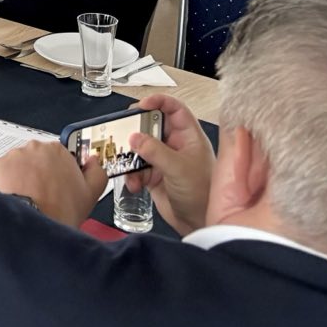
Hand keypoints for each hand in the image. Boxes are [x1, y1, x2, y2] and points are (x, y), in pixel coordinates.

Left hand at [0, 140, 104, 226]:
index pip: (57, 155)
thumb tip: (94, 162)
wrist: (34, 224)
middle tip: (43, 194)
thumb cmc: (60, 210)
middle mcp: (33, 148)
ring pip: (17, 167)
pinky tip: (15, 199)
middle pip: (36, 159)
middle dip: (38, 174)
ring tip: (29, 199)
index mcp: (57, 150)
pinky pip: (0, 175)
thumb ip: (97, 172)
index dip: (58, 171)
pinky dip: (5, 186)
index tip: (56, 183)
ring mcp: (12, 157)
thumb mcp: (91, 193)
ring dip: (20, 179)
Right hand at [126, 94, 213, 235]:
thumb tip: (133, 137)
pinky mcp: (154, 175)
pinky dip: (131, 174)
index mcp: (189, 137)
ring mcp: (164, 160)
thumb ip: (155, 151)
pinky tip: (135, 184)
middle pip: (151, 125)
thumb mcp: (179, 168)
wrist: (199, 225)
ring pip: (140, 147)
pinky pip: (136, 167)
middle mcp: (176, 145)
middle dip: (136, 130)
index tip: (140, 105)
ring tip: (126, 163)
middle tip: (124, 133)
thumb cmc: (203, 195)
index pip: (174, 108)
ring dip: (130, 155)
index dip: (158, 102)